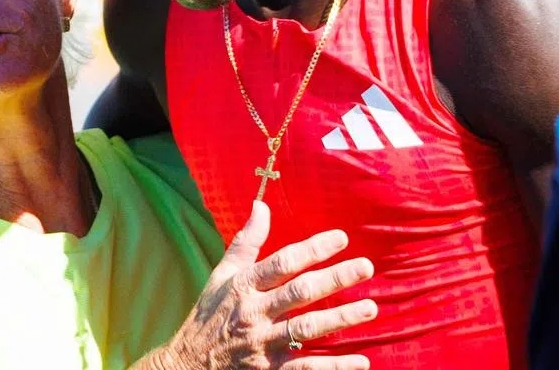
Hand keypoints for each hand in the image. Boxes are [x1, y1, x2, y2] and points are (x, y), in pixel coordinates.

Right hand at [138, 201, 376, 368]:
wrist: (187, 364)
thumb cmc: (210, 314)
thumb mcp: (222, 274)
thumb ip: (246, 241)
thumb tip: (261, 205)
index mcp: (243, 285)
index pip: (282, 262)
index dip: (312, 249)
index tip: (341, 238)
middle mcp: (254, 313)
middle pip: (299, 292)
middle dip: (334, 279)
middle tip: (366, 267)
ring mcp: (262, 344)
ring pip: (307, 329)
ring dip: (340, 319)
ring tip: (371, 308)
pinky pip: (306, 369)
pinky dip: (334, 367)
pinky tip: (361, 361)